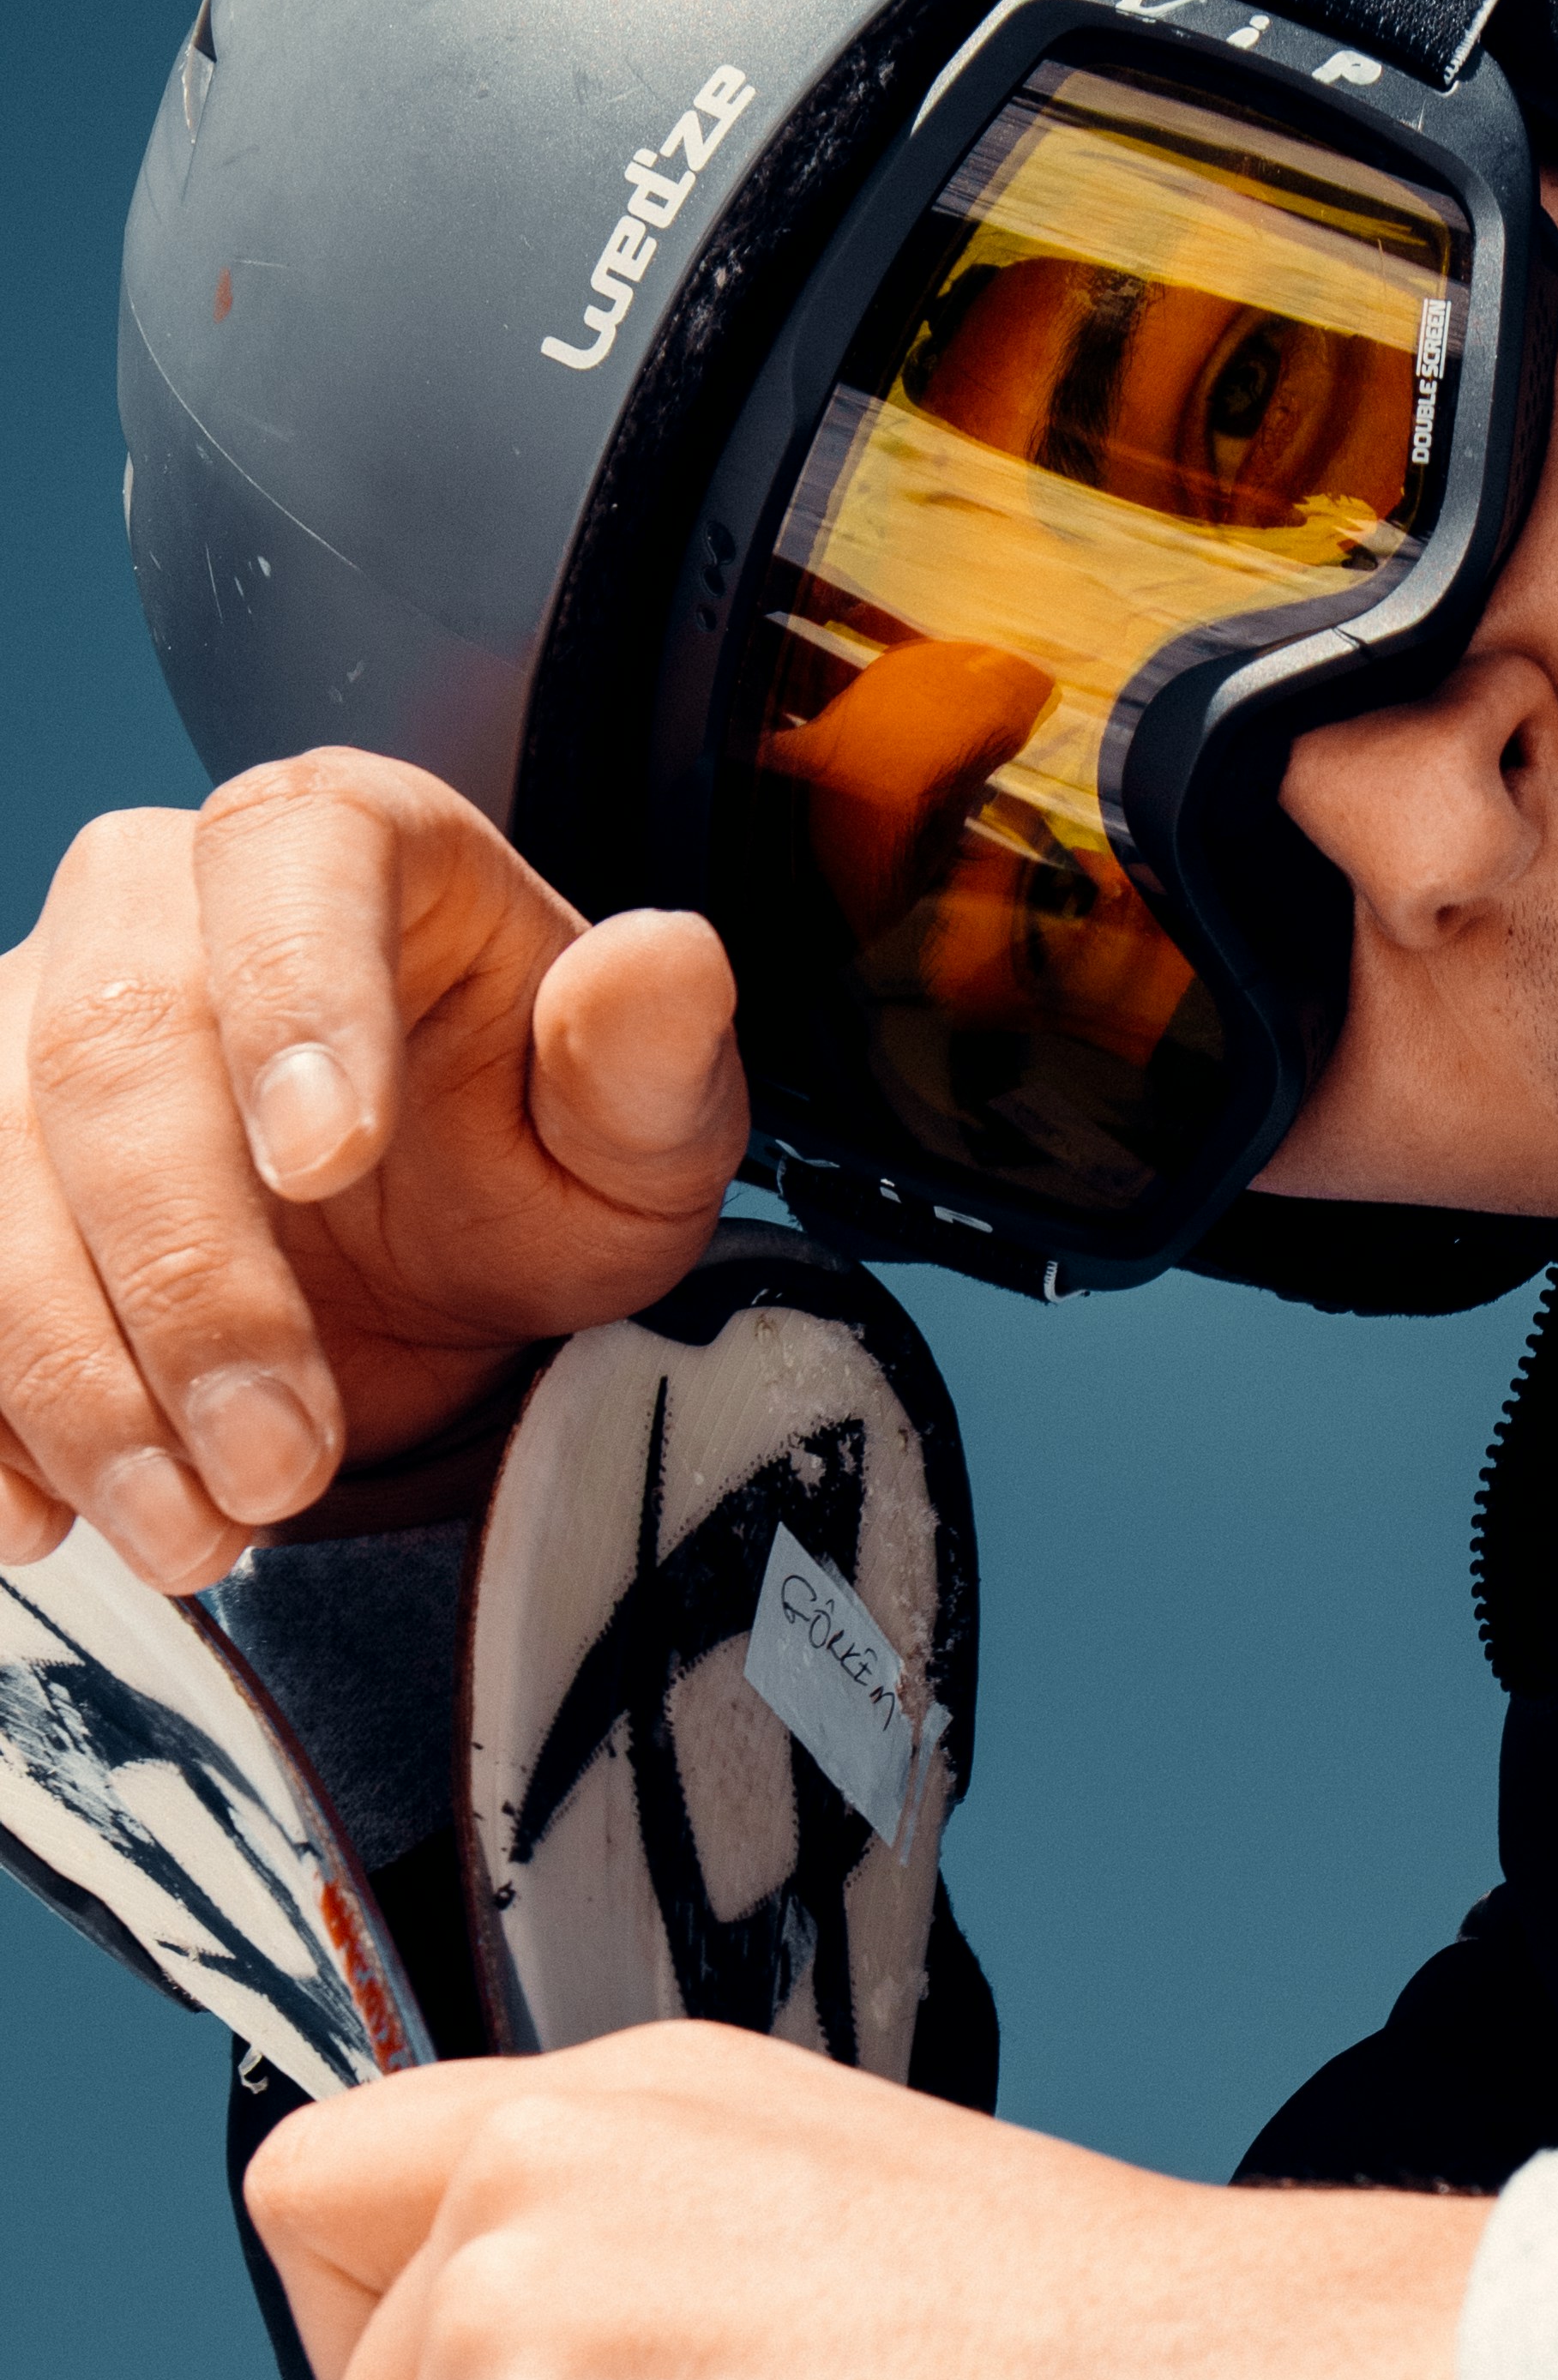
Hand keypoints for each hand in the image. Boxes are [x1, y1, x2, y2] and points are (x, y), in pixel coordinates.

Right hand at [0, 751, 747, 1585]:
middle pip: (109, 1057)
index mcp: (335, 846)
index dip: (296, 1005)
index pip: (288, 872)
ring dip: (75, 1380)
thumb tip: (671, 958)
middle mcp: (147, 906)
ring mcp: (20, 1028)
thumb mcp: (639, 1138)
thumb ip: (652, 1062)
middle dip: (189, 1284)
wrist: (422, 1243)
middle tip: (285, 1460)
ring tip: (194, 1533)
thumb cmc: (528, 1155)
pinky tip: (39, 1516)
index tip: (326, 1162)